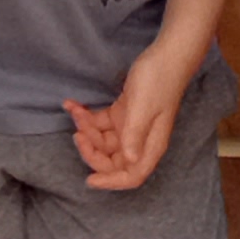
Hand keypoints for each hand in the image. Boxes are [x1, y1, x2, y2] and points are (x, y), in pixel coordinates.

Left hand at [66, 41, 196, 193]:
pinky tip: (73, 104)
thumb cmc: (158, 82)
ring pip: (104, 139)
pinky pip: (101, 122)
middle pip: (113, 159)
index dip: (111, 182)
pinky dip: (87, 116)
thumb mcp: (143, 108)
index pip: (132, 175)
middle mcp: (140, 141)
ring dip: (87, 128)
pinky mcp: (123, 112)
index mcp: (150, 146)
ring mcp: (131, 127)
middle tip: (78, 132)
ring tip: (76, 111)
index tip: (89, 180)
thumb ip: (135, 134)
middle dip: (92, 150)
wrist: (165, 56)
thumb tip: (130, 162)